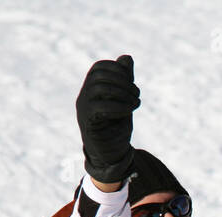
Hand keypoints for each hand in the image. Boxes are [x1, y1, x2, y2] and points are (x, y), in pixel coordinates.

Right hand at [75, 54, 139, 182]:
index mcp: (91, 88)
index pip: (99, 68)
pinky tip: (129, 111)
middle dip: (122, 82)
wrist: (111, 154)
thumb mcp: (124, 100)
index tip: (131, 82)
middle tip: (137, 95)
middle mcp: (84, 96)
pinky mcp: (88, 122)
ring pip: (98, 89)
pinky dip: (118, 106)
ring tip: (136, 103)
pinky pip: (99, 107)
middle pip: (99, 76)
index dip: (117, 70)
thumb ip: (124, 80)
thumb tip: (127, 58)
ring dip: (122, 93)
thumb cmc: (116, 126)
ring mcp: (84, 109)